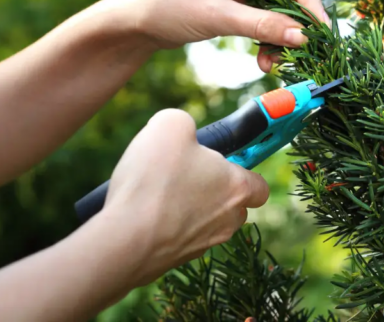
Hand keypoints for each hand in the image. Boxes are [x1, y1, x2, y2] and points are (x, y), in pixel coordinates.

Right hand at [97, 109, 269, 285]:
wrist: (123, 240)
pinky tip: (143, 212)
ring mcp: (202, 245)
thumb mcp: (170, 126)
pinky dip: (166, 225)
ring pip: (204, 222)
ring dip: (187, 207)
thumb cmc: (154, 180)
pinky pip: (177, 237)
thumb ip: (186, 123)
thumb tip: (183, 131)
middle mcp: (227, 220)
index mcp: (236, 188)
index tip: (221, 159)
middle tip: (183, 172)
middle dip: (212, 188)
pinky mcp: (176, 260)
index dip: (243, 169)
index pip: (259, 185)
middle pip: (231, 204)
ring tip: (157, 192)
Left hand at [126, 0, 329, 71]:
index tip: (321, 28)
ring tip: (277, 62)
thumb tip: (303, 38)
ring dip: (281, 33)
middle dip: (296, 20)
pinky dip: (268, 36)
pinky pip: (266, 14)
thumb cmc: (165, 9)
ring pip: (279, 3)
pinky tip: (264, 59)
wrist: (134, 23)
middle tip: (309, 48)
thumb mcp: (217, 18)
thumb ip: (261, 26)